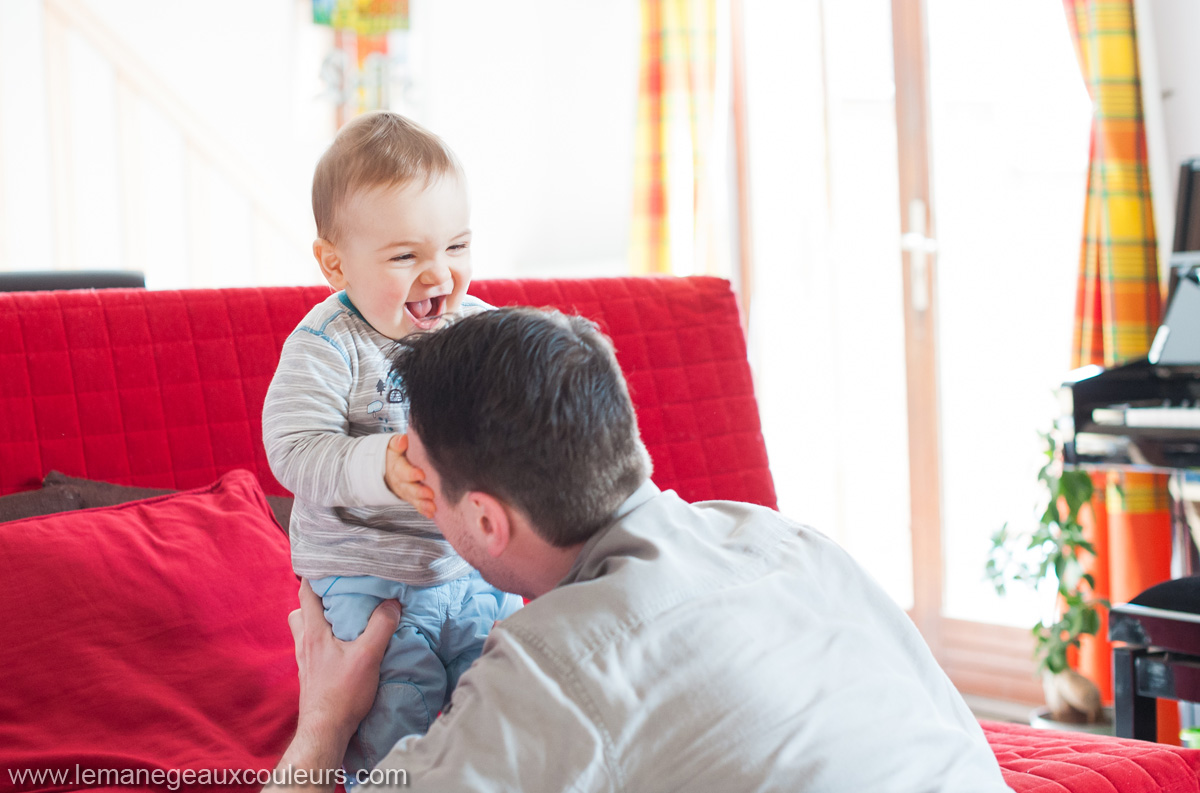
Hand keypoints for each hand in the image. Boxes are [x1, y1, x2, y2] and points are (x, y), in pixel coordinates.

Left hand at [288, 579, 401, 752]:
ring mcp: (304, 661)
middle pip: (300, 611)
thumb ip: (381, 626)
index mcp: (314, 633)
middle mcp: (304, 644)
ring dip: (317, 621)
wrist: (325, 731)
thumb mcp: (368, 656)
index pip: (305, 593)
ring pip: (303, 631)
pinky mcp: (309, 676)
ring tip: (341, 620)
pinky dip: (323, 641)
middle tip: (337, 594)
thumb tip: (392, 603)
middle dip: (314, 600)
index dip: (315, 575)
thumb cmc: (343, 693)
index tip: (330, 564)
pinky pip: (311, 648)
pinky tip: (341, 648)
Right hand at [385, 434, 435, 517]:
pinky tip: (431, 513)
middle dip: (419, 492)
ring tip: (432, 507)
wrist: (388, 468)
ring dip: (423, 504)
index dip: (411, 474)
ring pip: (413, 499)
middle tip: (430, 494)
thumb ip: (398, 444)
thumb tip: (402, 441)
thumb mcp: (394, 446)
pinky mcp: (411, 497)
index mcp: (397, 466)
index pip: (403, 471)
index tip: (421, 474)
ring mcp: (406, 491)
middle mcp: (401, 481)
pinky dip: (423, 510)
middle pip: (409, 488)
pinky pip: (417, 504)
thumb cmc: (397, 454)